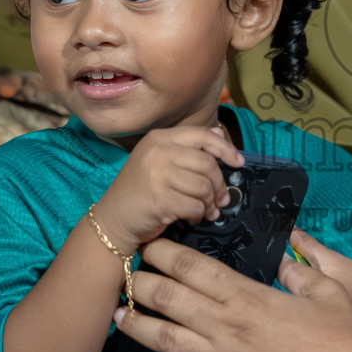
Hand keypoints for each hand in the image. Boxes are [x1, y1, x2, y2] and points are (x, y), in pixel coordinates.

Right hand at [97, 126, 243, 246]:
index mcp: (160, 138)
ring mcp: (158, 175)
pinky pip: (195, 206)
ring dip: (209, 203)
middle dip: (220, 185)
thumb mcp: (160, 160)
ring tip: (205, 210)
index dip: (225, 148)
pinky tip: (192, 217)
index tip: (238, 162)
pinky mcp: (160, 200)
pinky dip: (198, 215)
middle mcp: (158, 152)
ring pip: (204, 187)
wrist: (113, 218)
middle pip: (208, 164)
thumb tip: (219, 133)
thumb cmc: (141, 190)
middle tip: (221, 199)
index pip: (202, 136)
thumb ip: (188, 147)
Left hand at [117, 238, 351, 351]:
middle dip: (142, 283)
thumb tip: (284, 255)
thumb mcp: (326, 290)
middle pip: (171, 299)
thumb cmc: (347, 336)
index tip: (147, 244)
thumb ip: (298, 269)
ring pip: (166, 342)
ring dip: (137, 326)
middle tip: (124, 274)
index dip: (165, 253)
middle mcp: (229, 329)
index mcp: (250, 298)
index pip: (195, 268)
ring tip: (119, 315)